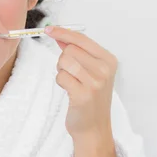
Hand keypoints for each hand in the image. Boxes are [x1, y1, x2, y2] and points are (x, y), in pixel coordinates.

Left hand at [44, 25, 117, 140]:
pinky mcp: (83, 94)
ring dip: (62, 71)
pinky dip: (61, 82)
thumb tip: (59, 35)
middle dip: (63, 59)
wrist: (94, 127)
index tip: (49, 29)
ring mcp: (95, 82)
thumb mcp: (89, 71)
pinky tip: (70, 92)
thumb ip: (76, 51)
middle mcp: (104, 69)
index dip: (63, 32)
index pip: (81, 39)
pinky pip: (61, 77)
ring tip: (72, 83)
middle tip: (71, 74)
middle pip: (70, 49)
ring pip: (64, 62)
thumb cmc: (90, 97)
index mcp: (108, 60)